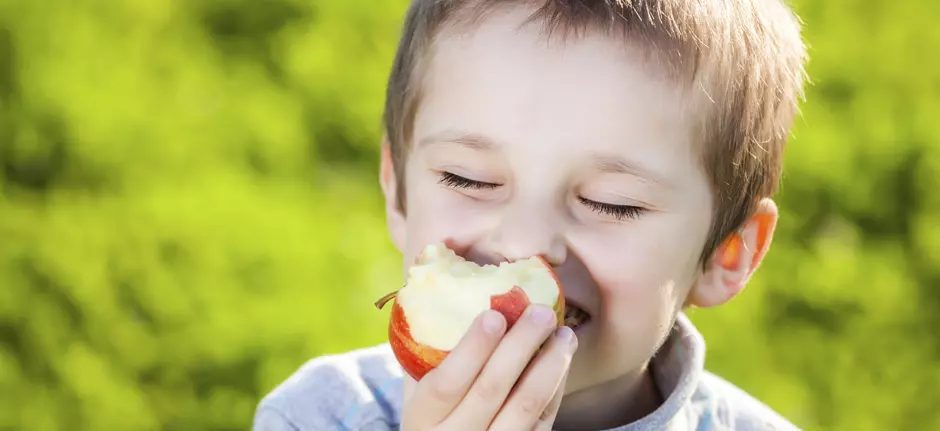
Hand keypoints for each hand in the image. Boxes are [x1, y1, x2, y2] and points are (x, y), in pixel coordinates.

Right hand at [400, 305, 577, 429]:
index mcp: (421, 418)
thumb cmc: (431, 419)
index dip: (472, 348)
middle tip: (541, 312)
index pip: (446, 383)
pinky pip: (543, 419)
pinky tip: (562, 360)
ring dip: (550, 365)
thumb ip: (426, 357)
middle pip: (491, 389)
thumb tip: (435, 289)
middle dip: (520, 345)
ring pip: (526, 406)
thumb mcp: (415, 394)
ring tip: (564, 334)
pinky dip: (556, 387)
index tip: (493, 314)